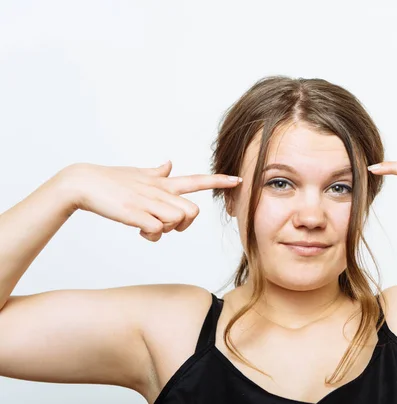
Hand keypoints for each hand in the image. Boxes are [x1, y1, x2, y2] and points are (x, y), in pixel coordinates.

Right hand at [58, 161, 241, 240]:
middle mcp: (160, 191)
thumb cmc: (112, 181)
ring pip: (178, 221)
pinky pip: (158, 230)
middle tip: (165, 225)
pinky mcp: (137, 214)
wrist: (84, 183)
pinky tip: (138, 229)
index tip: (238, 180)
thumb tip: (168, 163)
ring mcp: (149, 202)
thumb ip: (156, 172)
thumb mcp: (138, 174)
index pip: (197, 180)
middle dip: (184, 225)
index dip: (218, 181)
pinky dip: (151, 235)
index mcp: (162, 183)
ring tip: (148, 226)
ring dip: (167, 230)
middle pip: (193, 212)